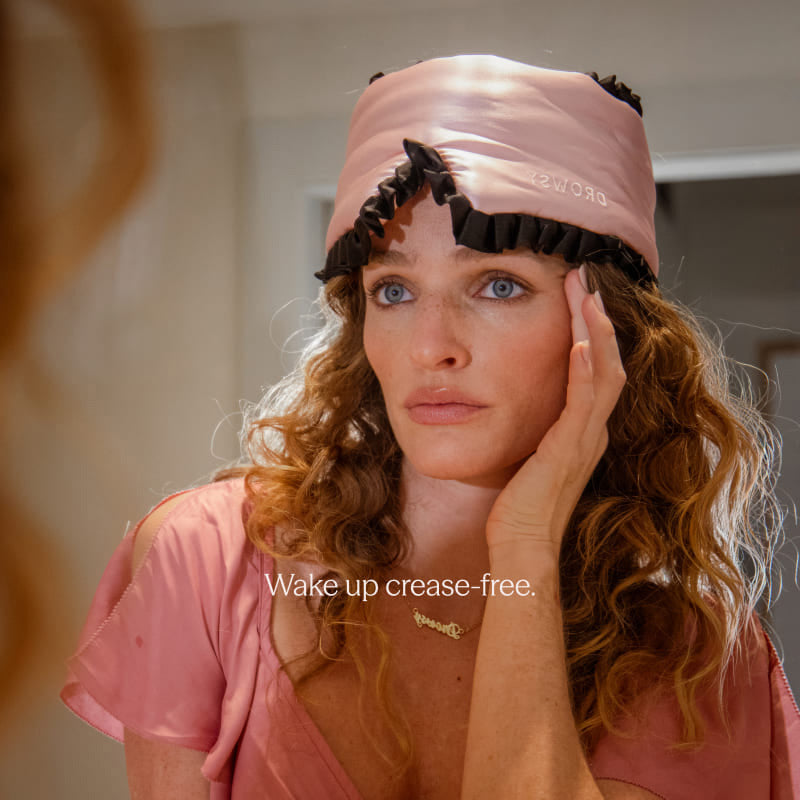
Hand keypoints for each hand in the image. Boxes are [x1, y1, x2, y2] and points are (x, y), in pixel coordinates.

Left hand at [485, 265, 626, 560]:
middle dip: (596, 318)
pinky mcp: (569, 450)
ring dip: (594, 331)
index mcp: (582, 430)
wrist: (522, 545)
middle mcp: (591, 430)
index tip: (576, 295)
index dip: (590, 330)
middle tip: (583, 278)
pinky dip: (584, 370)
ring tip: (584, 293)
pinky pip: (583, 403)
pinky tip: (578, 342)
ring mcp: (585, 439)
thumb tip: (513, 400)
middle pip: (606, 361)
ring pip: (602, 373)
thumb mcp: (530, 455)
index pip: (595, 368)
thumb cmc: (519, 505)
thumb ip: (536, 428)